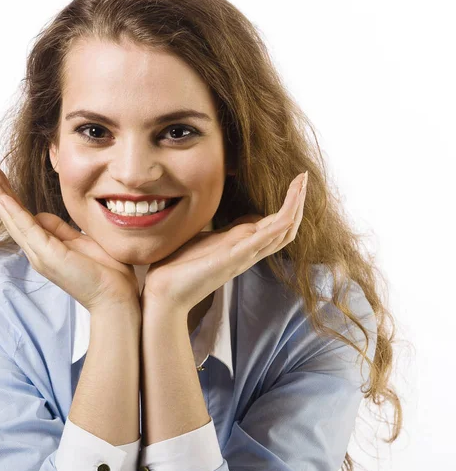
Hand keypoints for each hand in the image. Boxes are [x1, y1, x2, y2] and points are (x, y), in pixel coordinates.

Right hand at [0, 162, 140, 312]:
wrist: (116, 298)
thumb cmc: (105, 272)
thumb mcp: (81, 241)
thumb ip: (61, 230)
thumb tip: (42, 216)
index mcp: (45, 246)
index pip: (21, 215)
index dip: (8, 194)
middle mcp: (37, 250)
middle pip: (11, 214)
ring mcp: (40, 254)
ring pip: (13, 218)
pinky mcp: (48, 256)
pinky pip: (27, 228)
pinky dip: (13, 210)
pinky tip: (2, 194)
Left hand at [140, 172, 308, 314]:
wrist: (165, 293)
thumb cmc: (180, 268)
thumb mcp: (208, 242)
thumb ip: (226, 234)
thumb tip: (237, 222)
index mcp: (243, 247)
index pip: (274, 225)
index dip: (288, 205)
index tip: (296, 183)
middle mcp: (248, 253)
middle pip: (285, 227)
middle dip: (298, 201)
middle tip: (304, 177)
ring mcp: (243, 256)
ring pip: (281, 232)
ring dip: (294, 207)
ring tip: (301, 183)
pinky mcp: (232, 259)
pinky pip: (262, 241)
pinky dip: (278, 225)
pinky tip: (289, 211)